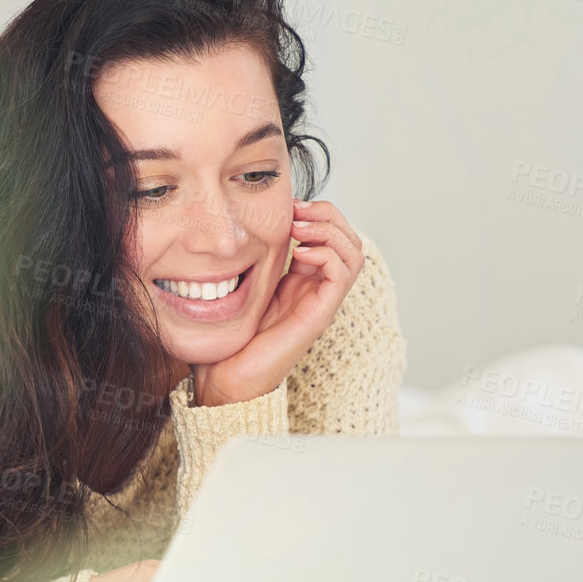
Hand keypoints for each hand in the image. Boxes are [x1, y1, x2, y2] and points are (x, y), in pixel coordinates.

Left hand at [190, 199, 364, 405]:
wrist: (228, 376)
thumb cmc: (232, 335)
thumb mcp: (245, 284)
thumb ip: (255, 256)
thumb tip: (249, 219)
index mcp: (304, 278)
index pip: (332, 234)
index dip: (318, 212)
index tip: (289, 205)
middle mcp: (319, 288)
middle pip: (349, 239)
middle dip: (328, 215)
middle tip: (297, 210)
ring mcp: (322, 301)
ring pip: (353, 253)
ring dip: (330, 231)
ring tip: (300, 228)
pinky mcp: (320, 314)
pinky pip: (342, 274)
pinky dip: (327, 254)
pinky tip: (300, 253)